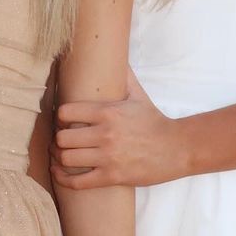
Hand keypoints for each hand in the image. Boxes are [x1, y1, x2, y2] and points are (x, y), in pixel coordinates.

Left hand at [52, 68, 183, 189]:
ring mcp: (108, 157)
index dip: (60, 117)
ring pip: (66, 159)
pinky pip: (78, 182)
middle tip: (61, 140)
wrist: (176, 148)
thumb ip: (123, 75)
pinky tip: (60, 173)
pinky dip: (64, 179)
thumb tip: (115, 53)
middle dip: (59, 139)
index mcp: (107, 112)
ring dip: (60, 158)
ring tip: (61, 155)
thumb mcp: (138, 95)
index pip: (66, 112)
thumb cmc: (154, 121)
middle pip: (62, 138)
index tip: (64, 121)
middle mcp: (105, 134)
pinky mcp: (112, 177)